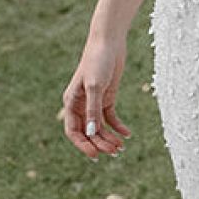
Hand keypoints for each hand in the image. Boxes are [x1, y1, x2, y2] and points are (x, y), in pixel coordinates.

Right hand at [63, 34, 130, 157]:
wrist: (109, 42)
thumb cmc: (98, 61)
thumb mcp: (95, 86)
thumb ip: (93, 110)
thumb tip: (92, 133)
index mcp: (71, 102)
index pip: (73, 131)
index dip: (83, 145)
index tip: (95, 156)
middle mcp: (81, 104)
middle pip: (88, 131)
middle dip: (100, 143)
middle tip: (115, 152)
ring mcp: (94, 101)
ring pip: (99, 127)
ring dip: (109, 138)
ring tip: (121, 147)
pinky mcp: (107, 97)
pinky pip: (110, 117)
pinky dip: (117, 127)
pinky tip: (127, 134)